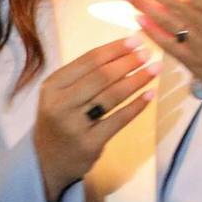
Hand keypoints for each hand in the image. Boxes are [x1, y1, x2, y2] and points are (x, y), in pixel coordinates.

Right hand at [32, 36, 157, 201]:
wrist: (47, 160)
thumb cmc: (61, 119)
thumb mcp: (61, 94)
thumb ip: (84, 75)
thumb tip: (124, 50)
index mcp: (52, 86)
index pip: (88, 61)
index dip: (115, 49)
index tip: (136, 40)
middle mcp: (60, 104)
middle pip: (102, 77)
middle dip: (128, 62)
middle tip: (148, 54)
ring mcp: (74, 125)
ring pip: (112, 97)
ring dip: (137, 80)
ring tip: (154, 70)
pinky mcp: (90, 143)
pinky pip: (119, 120)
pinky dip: (137, 106)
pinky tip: (149, 94)